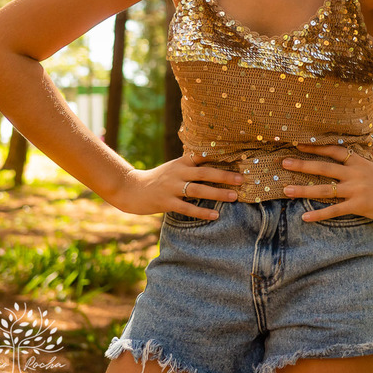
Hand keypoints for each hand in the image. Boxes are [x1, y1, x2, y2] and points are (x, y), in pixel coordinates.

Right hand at [109, 154, 243, 220]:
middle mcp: (177, 173)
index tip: (239, 160)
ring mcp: (171, 188)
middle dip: (225, 176)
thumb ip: (192, 166)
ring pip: (198, 190)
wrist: (130, 189)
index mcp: (181, 162)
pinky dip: (202, 211)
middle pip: (205, 173)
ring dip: (218, 193)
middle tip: (242, 179)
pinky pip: (187, 208)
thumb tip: (216, 165)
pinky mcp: (166, 202)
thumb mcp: (174, 168)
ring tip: (234, 197)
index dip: (221, 158)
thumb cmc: (158, 179)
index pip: (204, 157)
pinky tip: (215, 215)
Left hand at [282, 146, 372, 223]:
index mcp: (359, 162)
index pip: (335, 150)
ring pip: (325, 189)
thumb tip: (372, 147)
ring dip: (303, 189)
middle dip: (302, 164)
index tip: (300, 143)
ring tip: (286, 190)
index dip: (317, 146)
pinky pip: (334, 210)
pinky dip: (319, 214)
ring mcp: (355, 189)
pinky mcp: (358, 205)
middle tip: (283, 163)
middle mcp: (354, 174)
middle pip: (324, 167)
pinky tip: (305, 217)